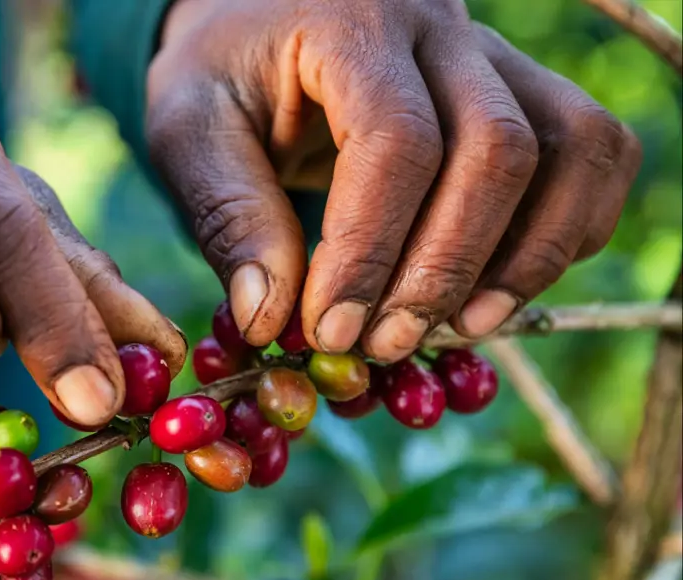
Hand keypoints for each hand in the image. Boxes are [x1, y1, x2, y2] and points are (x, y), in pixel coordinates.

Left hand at [149, 0, 640, 361]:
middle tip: (384, 344)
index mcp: (350, 24)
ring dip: (526, 256)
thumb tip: (270, 320)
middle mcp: (442, 28)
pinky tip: (502, 284)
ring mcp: (496, 55)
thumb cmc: (224, 78)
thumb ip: (227, 215)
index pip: (395, 141)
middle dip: (444, 267)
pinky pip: (593, 152)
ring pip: (569, 146)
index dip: (370, 251)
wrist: (266, 20)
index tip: (330, 330)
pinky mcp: (525, 89)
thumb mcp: (189, 131)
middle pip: (497, 147)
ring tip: (456, 328)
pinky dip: (569, 227)